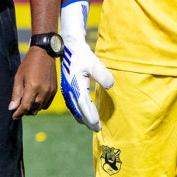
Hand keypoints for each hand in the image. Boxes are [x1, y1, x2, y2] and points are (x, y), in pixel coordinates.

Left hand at [9, 48, 57, 119]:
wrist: (44, 54)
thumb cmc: (28, 65)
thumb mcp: (18, 77)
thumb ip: (16, 94)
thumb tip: (12, 108)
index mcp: (33, 87)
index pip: (26, 107)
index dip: (19, 113)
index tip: (14, 116)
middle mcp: (43, 91)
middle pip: (34, 110)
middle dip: (25, 112)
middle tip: (19, 109)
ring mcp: (50, 91)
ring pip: (41, 108)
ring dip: (33, 109)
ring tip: (26, 104)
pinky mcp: (55, 90)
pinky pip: (47, 104)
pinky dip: (40, 105)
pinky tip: (35, 100)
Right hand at [59, 0, 113, 131]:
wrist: (68, 47)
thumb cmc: (82, 55)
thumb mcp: (93, 62)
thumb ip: (102, 74)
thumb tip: (109, 86)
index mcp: (76, 85)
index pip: (84, 105)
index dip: (91, 116)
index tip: (97, 126)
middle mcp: (70, 90)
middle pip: (79, 110)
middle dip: (88, 120)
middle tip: (97, 129)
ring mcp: (67, 89)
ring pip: (74, 108)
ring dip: (83, 117)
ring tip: (91, 124)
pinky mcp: (67, 87)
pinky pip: (72, 103)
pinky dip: (78, 111)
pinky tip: (82, 113)